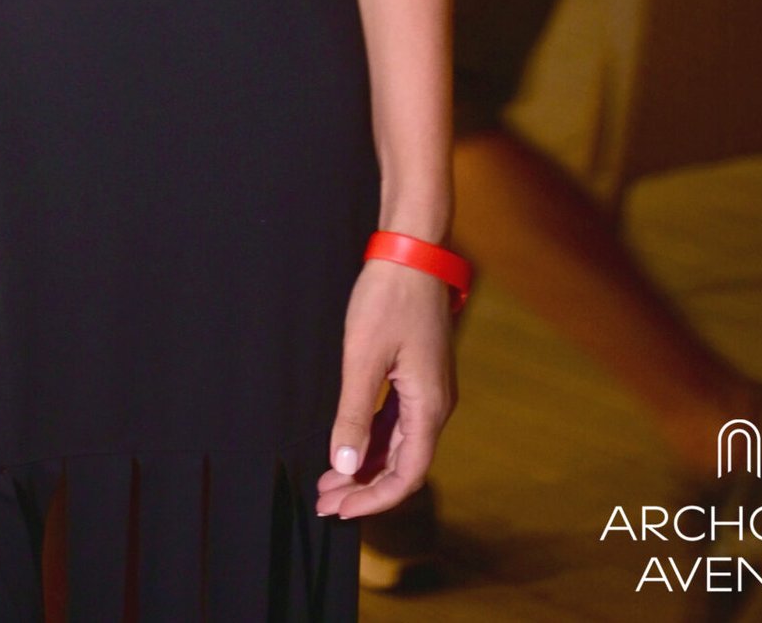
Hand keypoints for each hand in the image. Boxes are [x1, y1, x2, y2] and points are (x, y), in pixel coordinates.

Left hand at [316, 257, 456, 519]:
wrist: (412, 251)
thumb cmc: (389, 298)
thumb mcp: (362, 357)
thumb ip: (353, 415)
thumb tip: (345, 466)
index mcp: (429, 406)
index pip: (407, 475)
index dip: (375, 499)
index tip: (341, 510)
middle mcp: (436, 404)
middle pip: (403, 464)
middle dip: (364, 486)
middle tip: (325, 500)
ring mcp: (430, 389)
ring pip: (399, 444)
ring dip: (366, 464)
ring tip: (329, 479)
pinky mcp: (419, 374)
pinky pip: (397, 421)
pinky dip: (373, 438)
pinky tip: (349, 444)